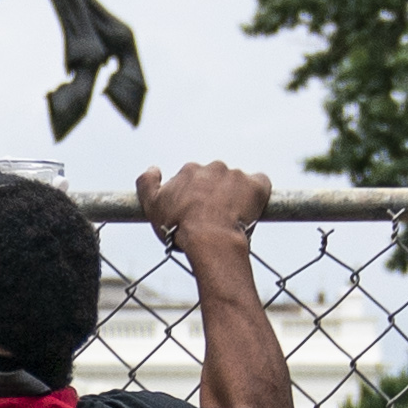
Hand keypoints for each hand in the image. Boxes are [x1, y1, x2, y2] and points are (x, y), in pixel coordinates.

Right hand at [141, 161, 268, 259]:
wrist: (210, 240)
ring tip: (232, 219)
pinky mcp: (257, 186)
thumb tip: (153, 168)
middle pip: (215, 179)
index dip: (193, 197)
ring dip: (235, 196)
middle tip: (214, 218)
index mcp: (190, 171)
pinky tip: (251, 210)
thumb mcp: (151, 206)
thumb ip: (147, 183)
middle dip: (215, 194)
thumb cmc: (179, 227)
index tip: (194, 213)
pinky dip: (257, 193)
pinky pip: (260, 184)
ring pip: (237, 183)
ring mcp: (237, 175)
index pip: (192, 180)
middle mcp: (214, 167)